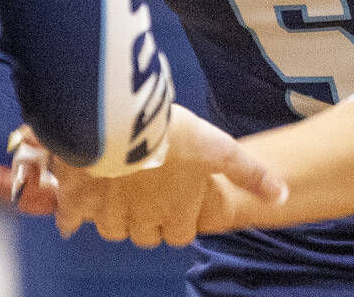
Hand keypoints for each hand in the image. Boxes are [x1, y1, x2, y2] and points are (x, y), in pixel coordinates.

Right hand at [0, 105, 286, 246]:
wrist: (114, 121)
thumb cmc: (167, 133)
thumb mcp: (216, 145)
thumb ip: (246, 171)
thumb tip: (281, 194)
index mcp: (174, 213)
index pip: (178, 233)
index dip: (176, 216)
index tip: (170, 198)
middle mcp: (141, 220)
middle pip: (142, 233)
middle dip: (143, 216)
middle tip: (141, 189)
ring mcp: (107, 212)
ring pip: (110, 227)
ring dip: (112, 214)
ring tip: (112, 190)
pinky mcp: (76, 198)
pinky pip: (72, 219)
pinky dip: (71, 216)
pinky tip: (72, 207)